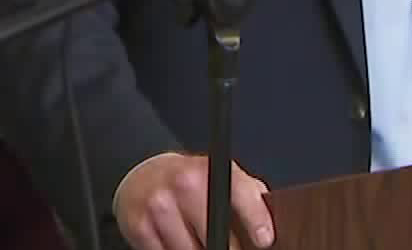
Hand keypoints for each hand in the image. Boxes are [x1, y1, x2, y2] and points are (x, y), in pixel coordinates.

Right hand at [114, 152, 273, 249]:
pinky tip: (179, 243)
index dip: (255, 218)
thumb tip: (271, 216)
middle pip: (216, 232)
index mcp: (208, 169)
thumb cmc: (187, 179)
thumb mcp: (218, 175)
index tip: (264, 239)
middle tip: (231, 247)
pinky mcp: (140, 226)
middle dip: (228, 247)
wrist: (142, 176)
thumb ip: (245, 192)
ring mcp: (160, 205)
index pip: (239, 192)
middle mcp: (184, 183)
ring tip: (201, 243)